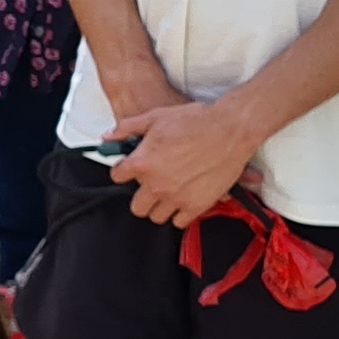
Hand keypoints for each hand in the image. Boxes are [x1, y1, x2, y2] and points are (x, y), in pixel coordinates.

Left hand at [110, 88, 266, 227]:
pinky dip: (180, 213)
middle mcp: (156, 184)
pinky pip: (179, 221)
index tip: (129, 170)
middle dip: (141, 195)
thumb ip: (128, 128)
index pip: (118, 177)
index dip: (123, 171)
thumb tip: (108, 136)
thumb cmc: (195, 120)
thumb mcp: (156, 117)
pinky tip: (184, 199)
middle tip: (150, 185)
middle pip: (136, 206)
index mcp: (142, 163)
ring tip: (168, 193)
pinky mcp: (196, 205)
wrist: (230, 129)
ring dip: (159, 206)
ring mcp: (176, 198)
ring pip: (156, 216)